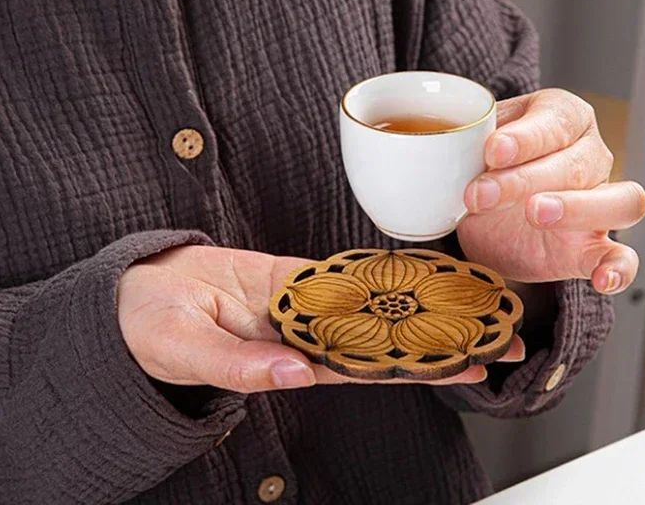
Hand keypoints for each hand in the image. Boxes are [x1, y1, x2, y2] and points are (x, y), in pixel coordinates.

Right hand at [118, 245, 522, 391]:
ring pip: (373, 304)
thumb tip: (294, 373)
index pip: (370, 367)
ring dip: (422, 302)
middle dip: (444, 338)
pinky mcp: (294, 277)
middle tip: (503, 336)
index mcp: (291, 360)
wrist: (142, 297)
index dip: (421, 366)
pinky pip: (344, 274)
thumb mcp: (190, 352)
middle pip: (386, 338)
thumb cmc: (158, 332)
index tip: (471, 364)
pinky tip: (415, 270)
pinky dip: (380, 272)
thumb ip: (240, 366)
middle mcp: (310, 335)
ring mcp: (306, 304)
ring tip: (475, 300)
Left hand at [459, 89, 644, 293]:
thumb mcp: (473, 142)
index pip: (556, 121)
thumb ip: (470, 139)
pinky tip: (602, 278)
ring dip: (578, 208)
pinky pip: (624, 258)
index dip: (526, 137)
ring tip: (535, 214)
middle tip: (482, 194)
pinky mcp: (595, 247)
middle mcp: (590, 154)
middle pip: (578, 163)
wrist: (484, 213)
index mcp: (562, 116)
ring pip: (620, 201)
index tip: (493, 151)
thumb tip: (451, 140)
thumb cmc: (485, 164)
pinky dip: (618, 269)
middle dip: (525, 179)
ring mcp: (601, 200)